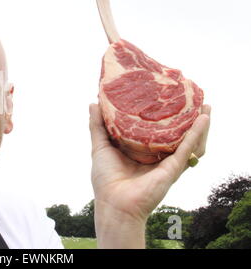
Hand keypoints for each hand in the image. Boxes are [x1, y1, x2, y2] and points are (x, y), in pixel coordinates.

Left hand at [89, 103, 210, 247]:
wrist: (114, 203)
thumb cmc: (105, 179)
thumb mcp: (100, 147)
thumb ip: (97, 126)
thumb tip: (93, 103)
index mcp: (139, 150)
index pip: (153, 129)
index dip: (160, 114)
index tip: (163, 95)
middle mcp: (155, 155)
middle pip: (174, 133)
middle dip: (184, 117)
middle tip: (191, 99)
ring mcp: (166, 161)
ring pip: (187, 140)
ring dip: (198, 124)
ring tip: (205, 106)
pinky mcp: (173, 168)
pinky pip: (188, 148)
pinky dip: (197, 134)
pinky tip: (203, 119)